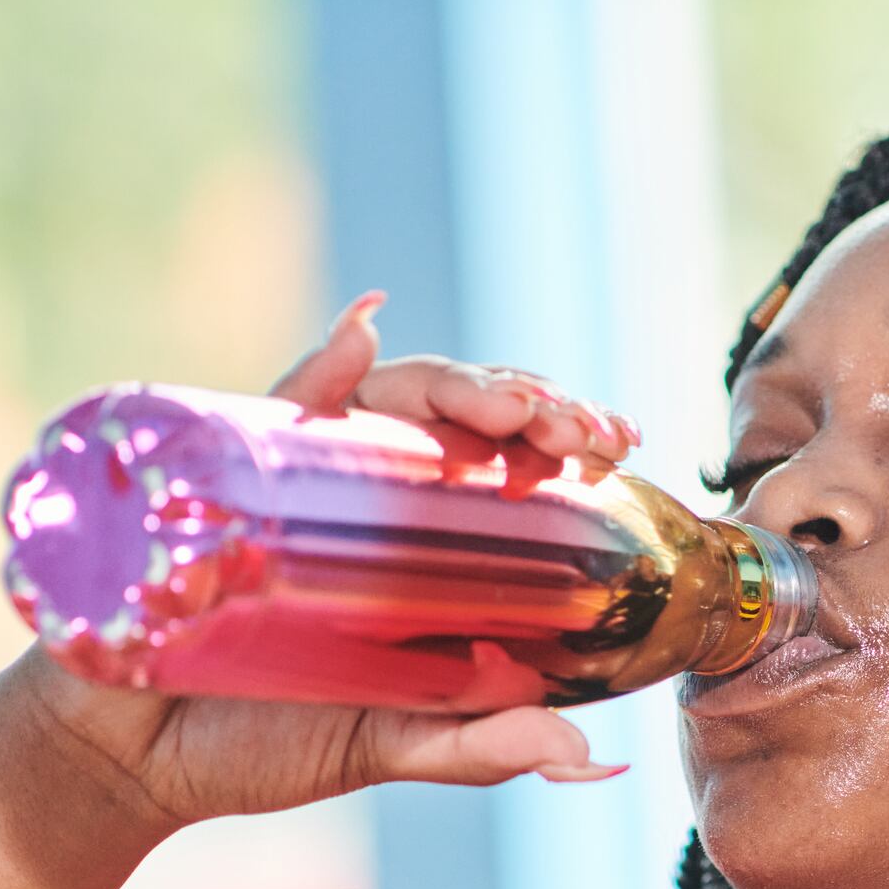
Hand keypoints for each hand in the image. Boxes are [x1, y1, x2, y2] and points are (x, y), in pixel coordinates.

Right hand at [3, 293, 633, 830]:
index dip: (565, 441)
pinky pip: (272, 404)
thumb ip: (478, 748)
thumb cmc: (256, 745)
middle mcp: (365, 494)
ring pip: (389, 398)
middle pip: (460, 420)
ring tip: (507, 402)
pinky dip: (320, 366)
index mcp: (418, 548)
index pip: (507, 467)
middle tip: (576, 430)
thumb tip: (590, 756)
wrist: (121, 761)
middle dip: (527, 405)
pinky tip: (361, 337)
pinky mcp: (223, 469)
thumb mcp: (385, 748)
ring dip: (455, 384)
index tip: (619, 444)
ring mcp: (296, 473)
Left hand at [272, 290, 640, 487]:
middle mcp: (429, 415)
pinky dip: (583, 451)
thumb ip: (316, 381)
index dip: (484, 394)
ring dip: (578, 428)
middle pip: (501, 399)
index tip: (520, 414)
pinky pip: (541, 458)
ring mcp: (462, 449)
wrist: (267, 575)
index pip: (441, 383)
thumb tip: (364, 314)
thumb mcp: (277, 440)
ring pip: (532, 424)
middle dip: (549, 414)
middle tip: (586, 440)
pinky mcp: (484, 486)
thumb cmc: (265, 509)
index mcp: (378, 398)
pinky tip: (622, 450)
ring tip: (617, 443)